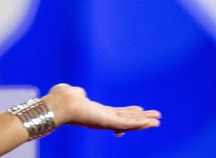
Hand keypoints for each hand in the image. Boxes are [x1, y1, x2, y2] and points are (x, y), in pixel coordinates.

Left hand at [43, 84, 160, 133]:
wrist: (57, 105)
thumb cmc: (59, 99)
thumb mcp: (72, 93)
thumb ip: (78, 93)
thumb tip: (80, 92)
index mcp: (95, 111)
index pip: (116, 113)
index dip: (129, 112)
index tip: (140, 109)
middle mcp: (102, 118)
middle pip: (126, 119)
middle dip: (141, 118)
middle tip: (156, 118)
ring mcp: (105, 121)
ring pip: (129, 123)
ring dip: (144, 122)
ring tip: (158, 121)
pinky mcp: (106, 122)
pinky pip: (126, 124)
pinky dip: (139, 123)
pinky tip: (150, 122)